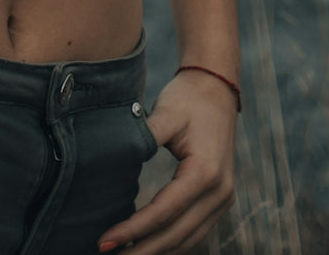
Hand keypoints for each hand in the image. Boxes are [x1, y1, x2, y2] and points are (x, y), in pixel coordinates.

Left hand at [97, 69, 237, 252]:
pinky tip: (147, 245)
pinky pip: (194, 231)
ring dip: (156, 251)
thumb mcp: (165, 114)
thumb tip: (113, 160)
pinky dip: (171, 242)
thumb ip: (143, 139)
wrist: (216, 89)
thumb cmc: (187, 98)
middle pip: (177, 234)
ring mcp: (223, 200)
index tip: (105, 241)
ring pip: (188, 239)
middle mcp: (220, 193)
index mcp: (205, 173)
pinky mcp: (219, 201)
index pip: (164, 212)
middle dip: (142, 250)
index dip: (134, 230)